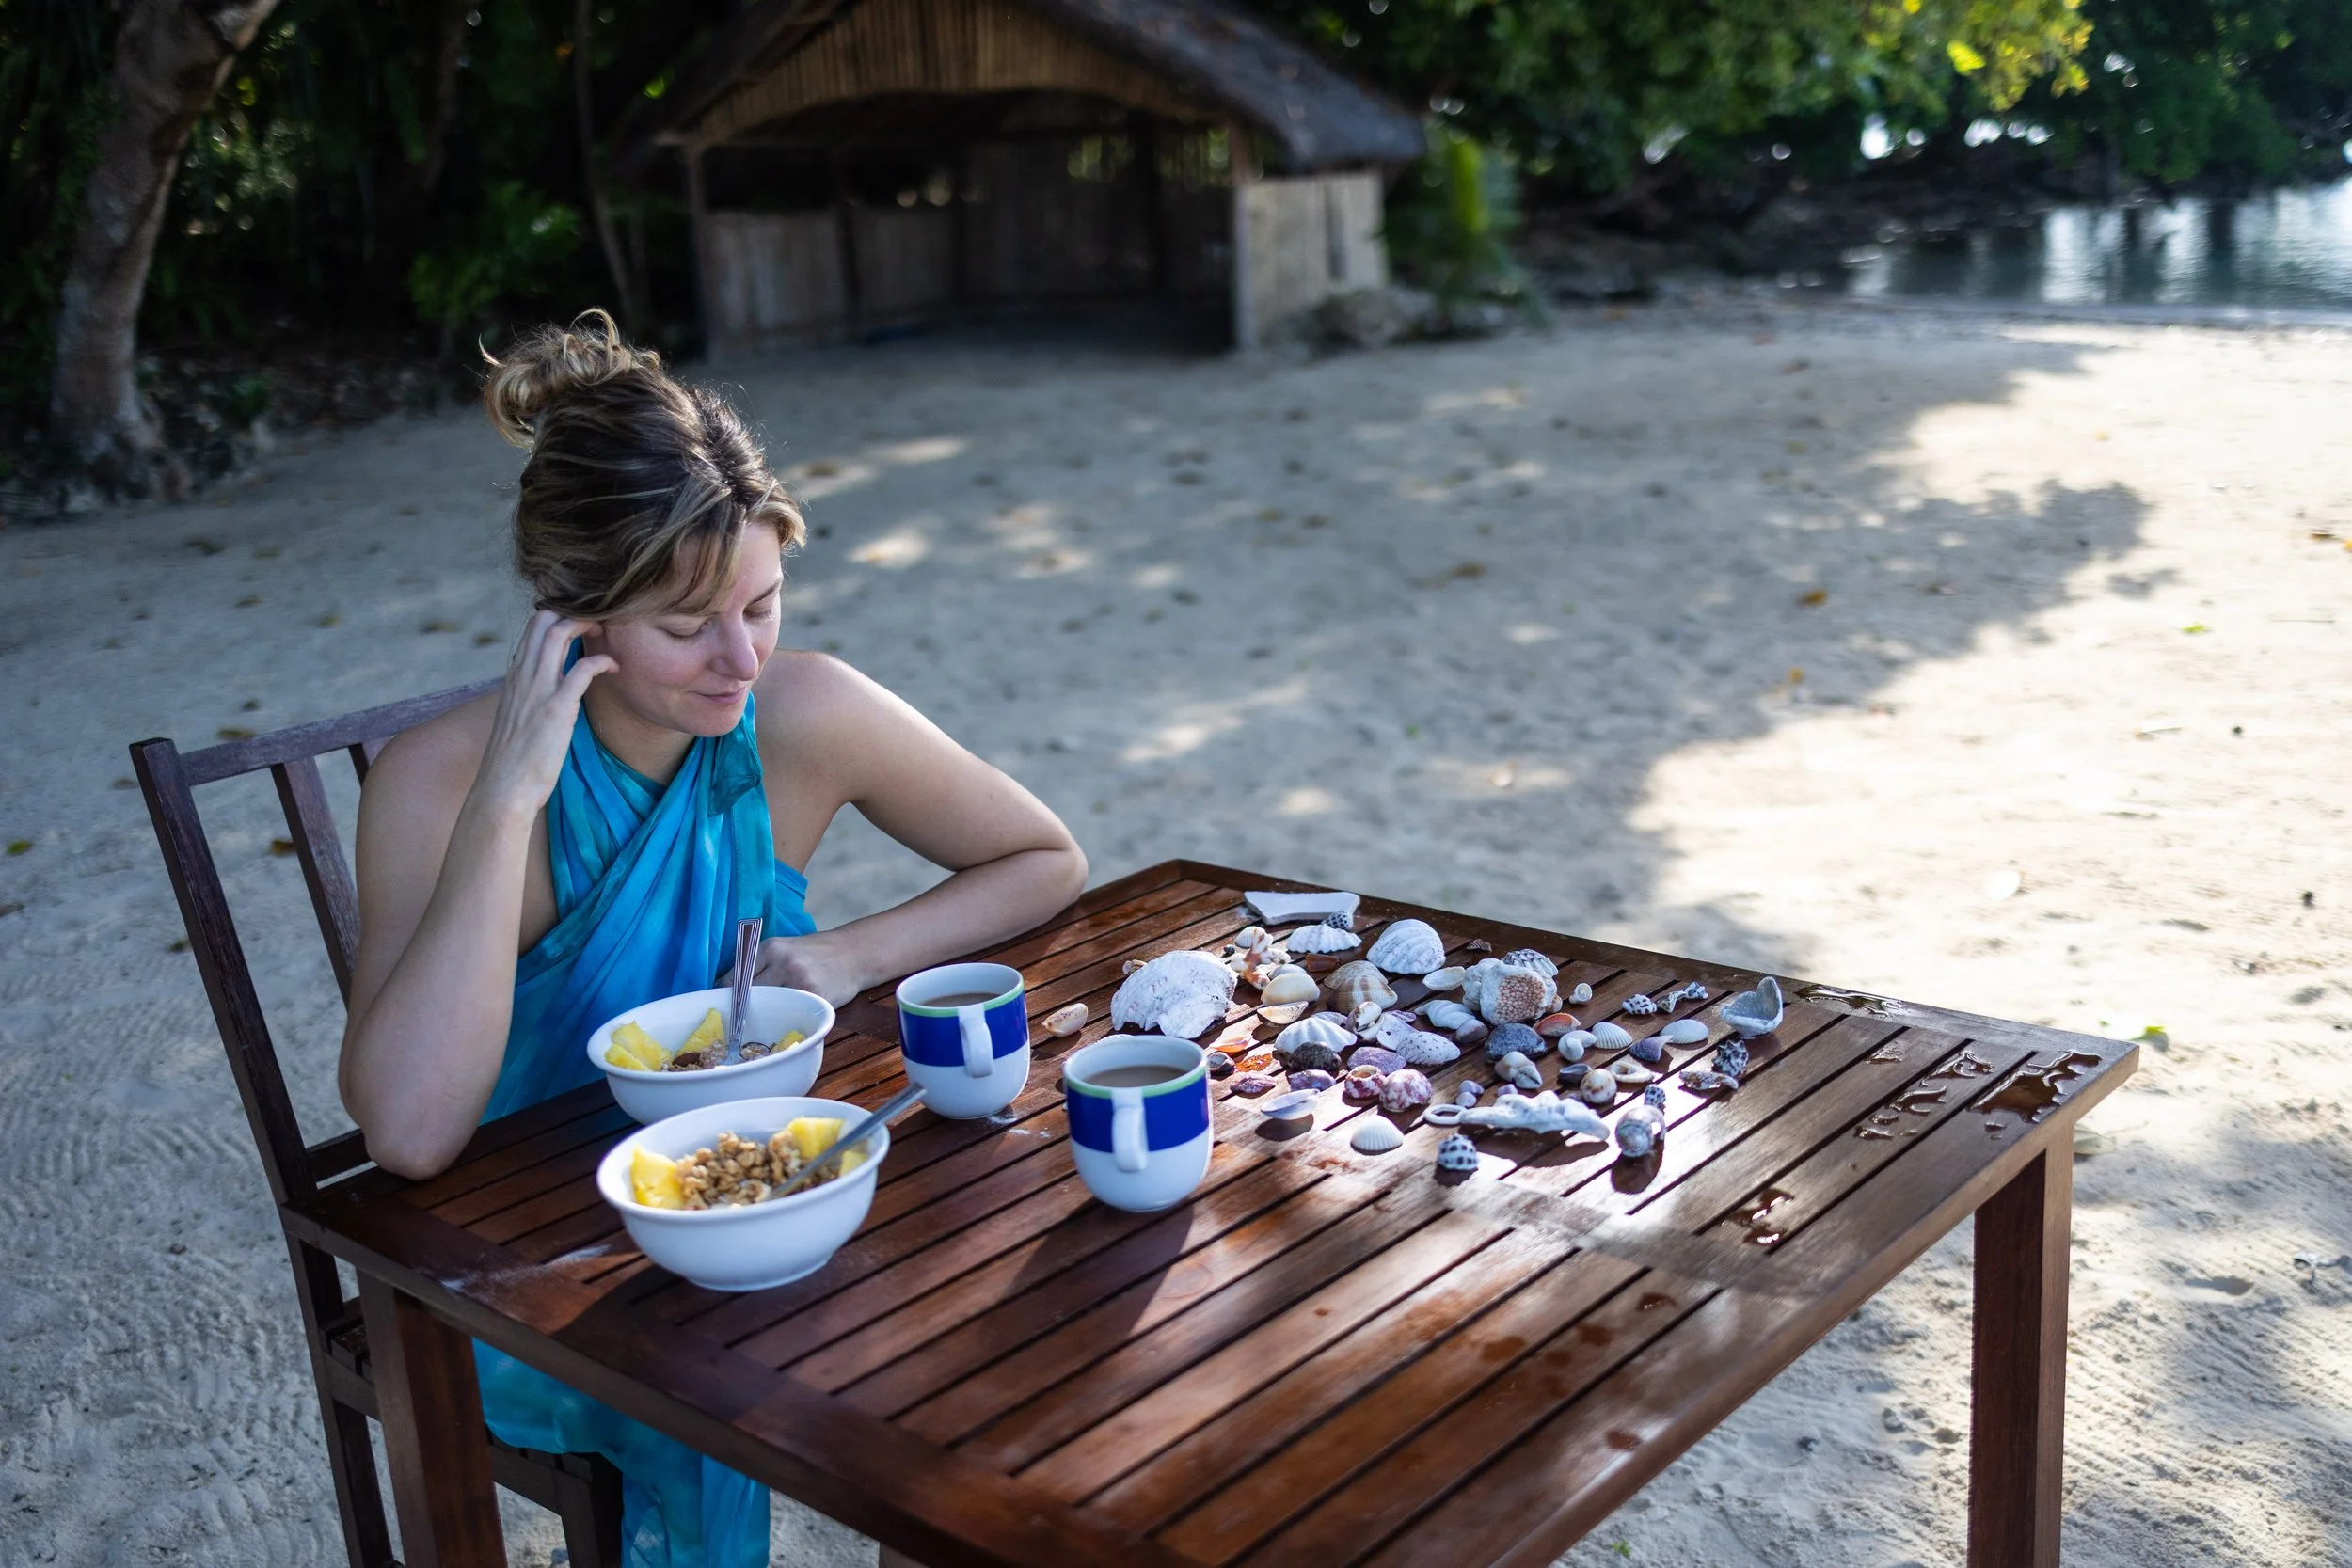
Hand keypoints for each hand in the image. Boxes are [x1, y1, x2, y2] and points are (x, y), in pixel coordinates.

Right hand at [471, 610, 614, 817]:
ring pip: (559, 633)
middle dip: (575, 613)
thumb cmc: (513, 760)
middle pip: (544, 619)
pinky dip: (602, 661)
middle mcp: (523, 676)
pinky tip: (614, 668)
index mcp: (514, 676)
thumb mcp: (517, 718)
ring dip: (588, 626)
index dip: (559, 617)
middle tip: (597, 627)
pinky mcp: (557, 708)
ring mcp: (538, 689)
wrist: (503, 788)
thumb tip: (547, 692)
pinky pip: (583, 669)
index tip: (581, 628)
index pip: (532, 627)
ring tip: (606, 637)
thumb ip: (529, 698)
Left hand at [736, 933, 867, 1007]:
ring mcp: (800, 982)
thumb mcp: (786, 947)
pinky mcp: (815, 998)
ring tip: (766, 1016)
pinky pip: (791, 1012)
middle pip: (748, 993)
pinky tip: (789, 1015)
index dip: (727, 994)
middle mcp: (784, 963)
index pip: (735, 976)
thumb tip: (727, 987)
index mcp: (772, 947)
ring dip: (765, 1014)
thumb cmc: (816, 952)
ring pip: (768, 1006)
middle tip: (740, 1016)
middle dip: (742, 1006)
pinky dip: (787, 1016)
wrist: (855, 954)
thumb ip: (760, 963)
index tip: (725, 1003)